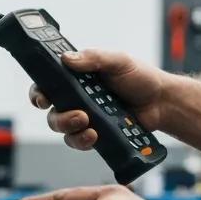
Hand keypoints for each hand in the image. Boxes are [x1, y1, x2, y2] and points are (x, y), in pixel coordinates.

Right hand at [30, 49, 166, 150]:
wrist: (161, 102)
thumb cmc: (140, 77)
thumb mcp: (118, 61)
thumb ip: (94, 58)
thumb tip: (66, 58)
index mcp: (77, 78)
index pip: (48, 84)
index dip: (38, 93)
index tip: (42, 99)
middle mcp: (77, 98)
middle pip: (51, 111)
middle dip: (58, 116)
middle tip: (78, 114)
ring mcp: (86, 118)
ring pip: (63, 129)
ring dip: (70, 129)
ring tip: (88, 124)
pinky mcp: (96, 134)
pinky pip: (79, 141)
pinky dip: (82, 140)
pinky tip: (94, 136)